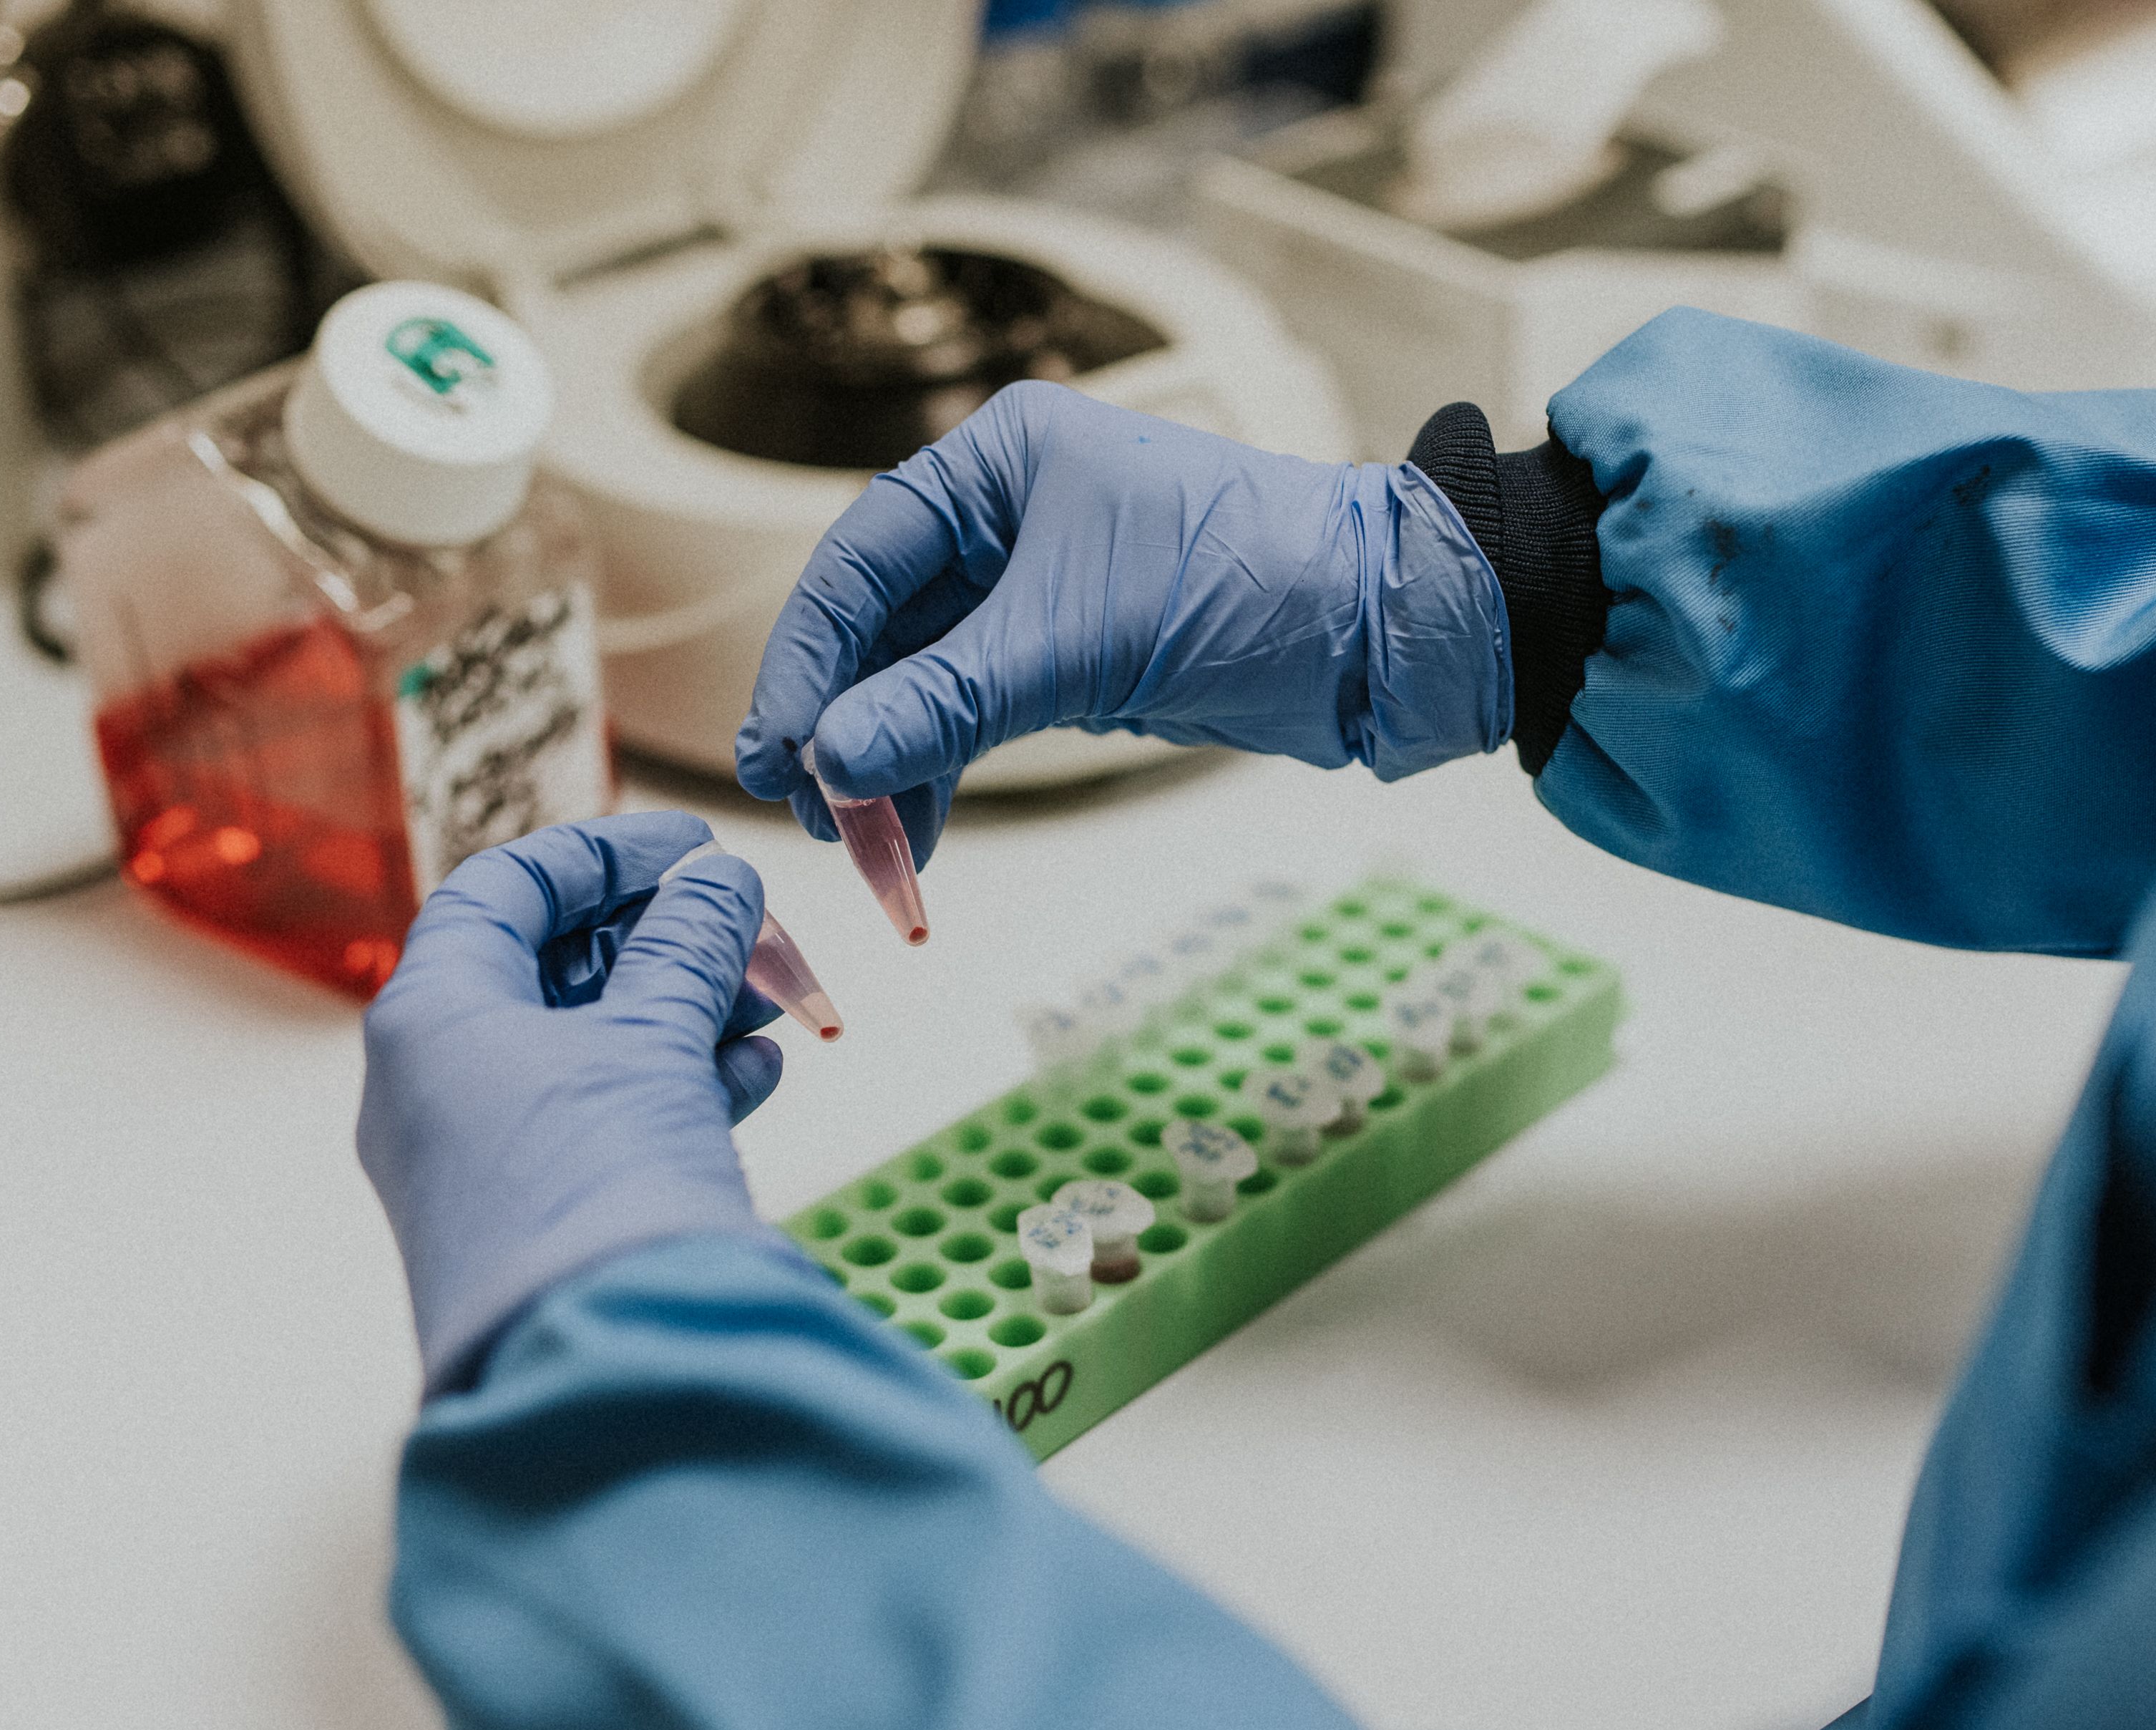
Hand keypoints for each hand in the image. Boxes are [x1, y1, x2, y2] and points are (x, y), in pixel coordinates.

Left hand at [358, 811, 790, 1393]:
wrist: (597, 1363)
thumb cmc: (596, 1184)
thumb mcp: (654, 1037)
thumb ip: (690, 947)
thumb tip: (721, 885)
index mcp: (430, 1015)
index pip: (502, 891)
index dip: (603, 853)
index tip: (696, 843)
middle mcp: (437, 1082)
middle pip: (551, 968)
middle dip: (663, 939)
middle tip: (751, 928)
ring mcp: (486, 1155)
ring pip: (587, 1046)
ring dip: (685, 1009)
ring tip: (772, 1003)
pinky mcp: (542, 1213)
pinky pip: (605, 1119)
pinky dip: (679, 1082)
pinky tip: (754, 1074)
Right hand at [734, 382, 1511, 859]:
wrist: (1380, 628)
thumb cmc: (1251, 582)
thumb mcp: (1079, 643)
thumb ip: (945, 702)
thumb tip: (829, 759)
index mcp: (1001, 458)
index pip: (861, 559)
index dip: (810, 660)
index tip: (775, 751)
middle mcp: (1009, 510)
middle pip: (883, 623)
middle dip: (845, 722)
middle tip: (812, 814)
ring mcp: (1041, 584)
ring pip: (925, 677)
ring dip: (891, 761)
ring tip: (867, 846)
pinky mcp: (1076, 651)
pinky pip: (976, 710)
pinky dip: (945, 769)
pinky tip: (918, 832)